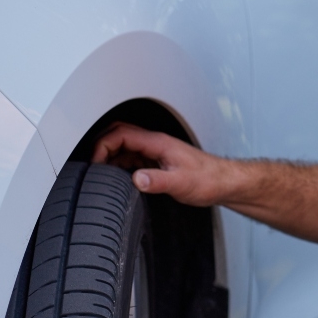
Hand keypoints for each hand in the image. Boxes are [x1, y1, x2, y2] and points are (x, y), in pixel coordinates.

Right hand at [92, 123, 232, 206]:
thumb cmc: (208, 180)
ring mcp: (156, 151)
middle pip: (119, 135)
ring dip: (110, 156)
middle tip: (92, 166)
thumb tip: (135, 179)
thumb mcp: (180, 183)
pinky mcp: (158, 161)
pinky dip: (120, 165)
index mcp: (158, 142)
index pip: (121, 134)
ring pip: (125, 147)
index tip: (94, 162)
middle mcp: (155, 143)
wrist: (224, 183)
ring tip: (100, 174)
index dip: (102, 145)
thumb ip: (157, 181)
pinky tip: (118, 178)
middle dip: (101, 147)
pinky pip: (133, 158)